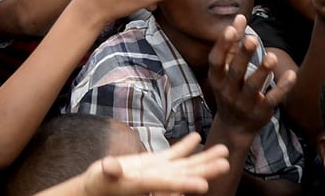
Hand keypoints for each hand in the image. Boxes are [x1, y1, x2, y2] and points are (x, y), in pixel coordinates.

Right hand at [73, 133, 229, 195]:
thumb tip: (109, 167)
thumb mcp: (102, 177)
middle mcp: (158, 179)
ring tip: (224, 150)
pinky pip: (174, 154)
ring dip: (205, 157)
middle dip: (206, 169)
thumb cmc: (98, 185)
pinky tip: (198, 137)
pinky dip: (186, 146)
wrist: (100, 187)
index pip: (168, 184)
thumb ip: (109, 172)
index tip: (204, 186)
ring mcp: (159, 171)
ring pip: (186, 164)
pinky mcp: (155, 164)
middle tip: (226, 163)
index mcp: (145, 184)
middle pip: (186, 174)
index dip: (185, 185)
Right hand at [208, 15, 295, 137]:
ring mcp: (244, 103)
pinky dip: (282, 87)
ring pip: (253, 87)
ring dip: (262, 71)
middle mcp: (228, 91)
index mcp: (217, 78)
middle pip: (235, 72)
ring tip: (271, 56)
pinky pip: (272, 99)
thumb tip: (240, 18)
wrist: (235, 127)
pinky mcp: (261, 111)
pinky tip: (292, 74)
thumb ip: (233, 44)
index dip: (222, 45)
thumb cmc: (231, 89)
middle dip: (243, 56)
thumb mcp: (226, 69)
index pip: (216, 61)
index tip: (231, 30)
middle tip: (252, 39)